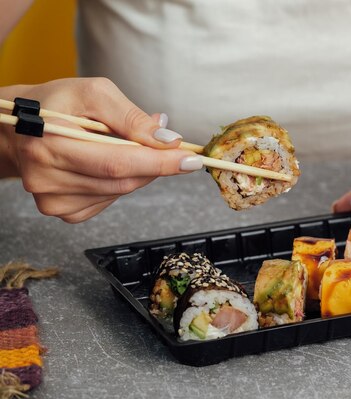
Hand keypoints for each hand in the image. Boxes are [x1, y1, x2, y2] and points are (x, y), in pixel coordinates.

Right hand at [0, 78, 203, 222]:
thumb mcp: (93, 94)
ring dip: (138, 171)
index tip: (191, 160)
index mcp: (49, 143)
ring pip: (121, 191)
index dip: (159, 163)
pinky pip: (109, 200)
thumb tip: (166, 139)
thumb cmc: (56, 104)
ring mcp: (53, 200)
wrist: (18, 127)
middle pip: (123, 180)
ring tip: (124, 145)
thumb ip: (131, 116)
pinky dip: (120, 182)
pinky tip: (104, 163)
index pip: (117, 162)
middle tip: (170, 147)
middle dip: (154, 165)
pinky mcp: (62, 211)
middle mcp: (46, 178)